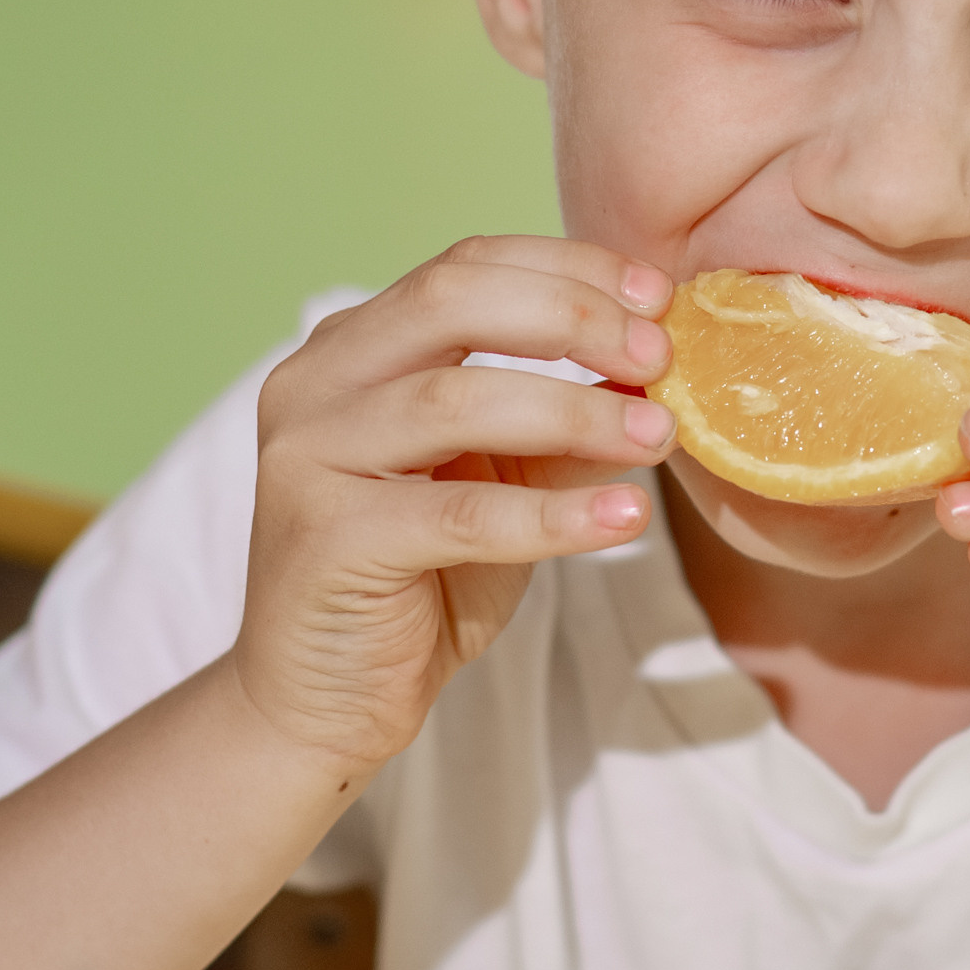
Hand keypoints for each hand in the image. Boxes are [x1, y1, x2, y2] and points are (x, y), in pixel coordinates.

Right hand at [236, 240, 673, 786]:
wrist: (323, 701)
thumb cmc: (417, 582)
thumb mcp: (501, 483)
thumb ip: (557, 425)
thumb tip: (653, 371)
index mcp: (353, 348)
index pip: (463, 267)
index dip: (567, 268)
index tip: (657, 296)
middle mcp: (316, 383)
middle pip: (450, 302)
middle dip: (571, 316)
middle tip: (659, 354)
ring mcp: (309, 456)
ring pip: (454, 401)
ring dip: (574, 410)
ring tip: (658, 433)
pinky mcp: (328, 539)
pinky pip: (460, 514)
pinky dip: (553, 514)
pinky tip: (623, 516)